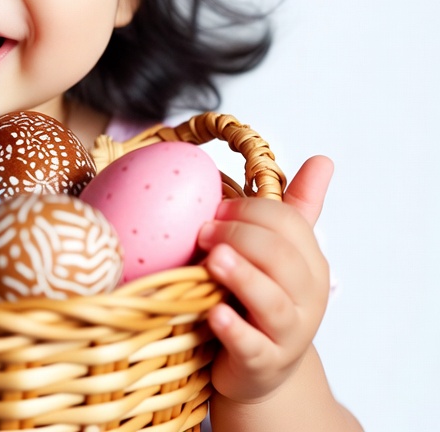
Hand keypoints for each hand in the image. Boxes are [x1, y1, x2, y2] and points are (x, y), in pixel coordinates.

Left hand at [197, 155, 333, 403]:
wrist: (261, 367)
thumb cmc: (264, 296)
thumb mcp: (282, 251)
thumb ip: (297, 207)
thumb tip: (324, 159)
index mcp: (309, 262)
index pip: (289, 223)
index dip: (251, 210)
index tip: (216, 207)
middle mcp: (306, 297)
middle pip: (281, 257)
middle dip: (240, 236)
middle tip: (204, 232)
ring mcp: (287, 333)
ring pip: (271, 300)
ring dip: (240, 275)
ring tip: (212, 259)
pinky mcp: (262, 363)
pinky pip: (251, 345)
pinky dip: (233, 328)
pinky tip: (214, 312)